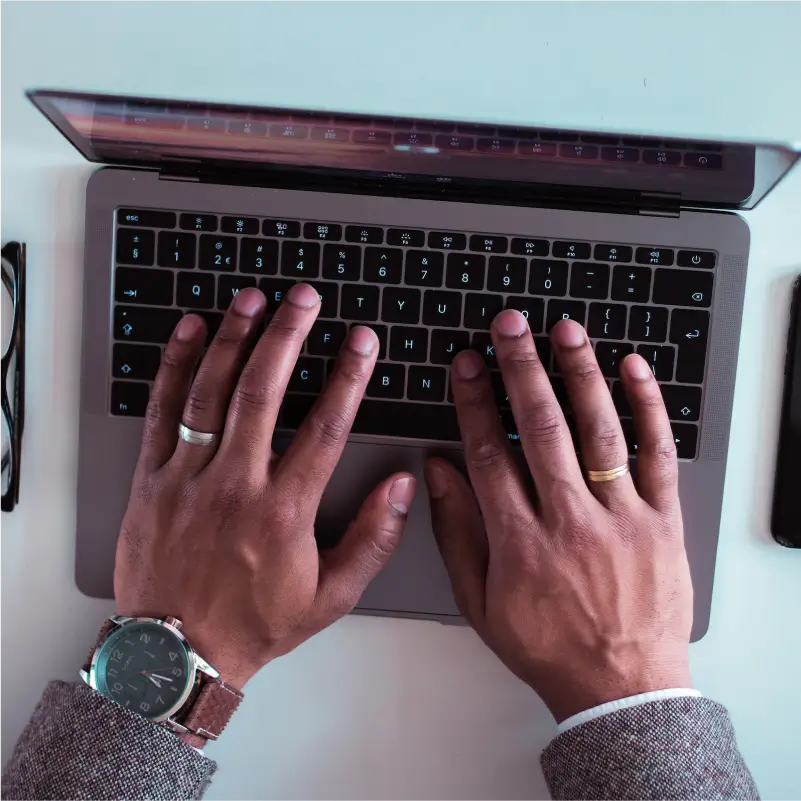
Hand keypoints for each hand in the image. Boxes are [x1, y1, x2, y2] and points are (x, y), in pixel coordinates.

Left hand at [114, 285, 415, 688]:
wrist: (175, 654)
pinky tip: (193, 333)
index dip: (348, 377)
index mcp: (284, 512)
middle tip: (303, 298)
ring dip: (235, 339)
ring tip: (252, 299)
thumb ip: (373, 539)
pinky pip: (162, 411)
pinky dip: (176, 367)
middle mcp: (236, 485)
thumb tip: (401, 487)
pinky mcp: (151, 480)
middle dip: (287, 335)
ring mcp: (189, 478)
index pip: (325, 428)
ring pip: (213, 391)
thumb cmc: (255, 623)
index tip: (360, 341)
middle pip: (265, 391)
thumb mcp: (331, 596)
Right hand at [425, 312, 691, 721]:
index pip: (489, 453)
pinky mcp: (662, 521)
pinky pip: (657, 455)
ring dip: (578, 374)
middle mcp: (570, 522)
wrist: (620, 688)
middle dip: (520, 369)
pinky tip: (632, 370)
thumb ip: (457, 532)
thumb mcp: (479, 600)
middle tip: (508, 326)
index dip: (474, 402)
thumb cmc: (545, 645)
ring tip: (564, 330)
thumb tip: (438, 470)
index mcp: (520, 541)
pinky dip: (647, 408)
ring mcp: (621, 518)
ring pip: (598, 431)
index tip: (467, 364)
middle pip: (542, 429)